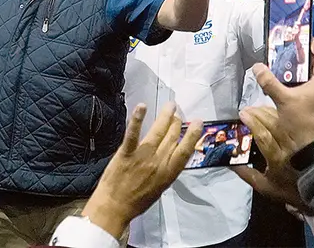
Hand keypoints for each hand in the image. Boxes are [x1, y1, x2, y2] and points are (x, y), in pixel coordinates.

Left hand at [82, 103, 200, 238]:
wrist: (115, 208)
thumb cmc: (136, 202)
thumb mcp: (159, 189)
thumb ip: (166, 172)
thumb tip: (172, 158)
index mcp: (167, 174)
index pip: (184, 151)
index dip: (193, 136)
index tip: (198, 123)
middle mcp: (158, 163)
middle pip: (171, 138)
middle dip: (177, 123)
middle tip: (178, 112)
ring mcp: (142, 156)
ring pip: (157, 132)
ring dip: (165, 117)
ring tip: (171, 106)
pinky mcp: (126, 153)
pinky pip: (133, 134)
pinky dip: (138, 119)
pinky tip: (142, 107)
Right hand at [231, 106, 312, 213]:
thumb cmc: (291, 190)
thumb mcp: (267, 188)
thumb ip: (247, 175)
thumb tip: (231, 164)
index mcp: (277, 159)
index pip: (263, 136)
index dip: (252, 124)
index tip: (242, 115)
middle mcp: (287, 147)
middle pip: (272, 125)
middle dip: (257, 114)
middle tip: (246, 109)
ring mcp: (298, 141)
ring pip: (282, 121)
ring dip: (268, 112)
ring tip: (256, 108)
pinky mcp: (306, 137)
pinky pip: (291, 121)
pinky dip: (280, 114)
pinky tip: (273, 111)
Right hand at [243, 38, 313, 157]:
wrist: (313, 149)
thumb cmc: (302, 121)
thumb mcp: (283, 100)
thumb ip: (269, 82)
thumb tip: (257, 66)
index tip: (303, 41)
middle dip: (306, 57)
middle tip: (290, 53)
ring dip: (305, 70)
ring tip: (287, 67)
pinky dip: (305, 82)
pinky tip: (290, 85)